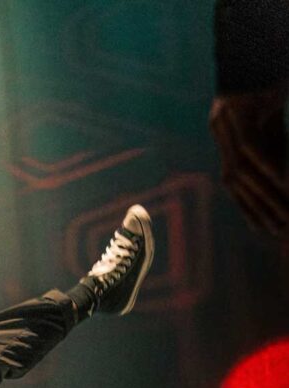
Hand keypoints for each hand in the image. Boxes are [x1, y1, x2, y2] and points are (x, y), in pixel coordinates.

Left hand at [209, 86, 288, 235]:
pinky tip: (283, 183)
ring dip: (265, 194)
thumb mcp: (271, 119)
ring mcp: (225, 118)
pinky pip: (252, 147)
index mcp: (222, 133)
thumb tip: (279, 181)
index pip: (232, 181)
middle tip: (278, 230)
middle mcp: (218, 128)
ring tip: (286, 212)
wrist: (259, 43)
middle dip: (257, 209)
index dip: (247, 208)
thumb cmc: (268, 79)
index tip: (265, 229)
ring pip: (244, 169)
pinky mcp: (238, 108)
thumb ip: (272, 147)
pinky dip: (268, 166)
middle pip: (236, 181)